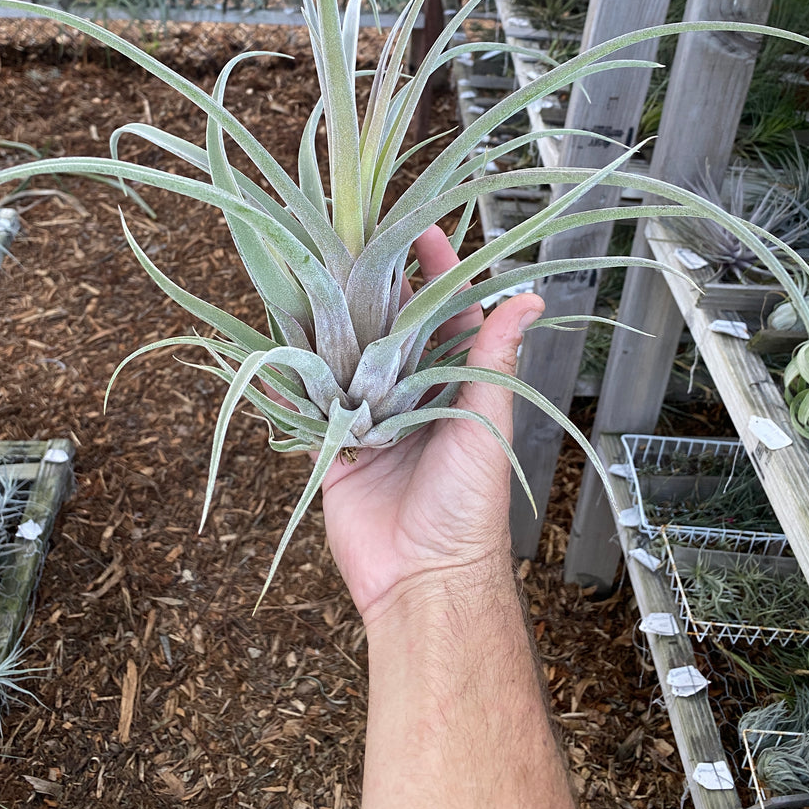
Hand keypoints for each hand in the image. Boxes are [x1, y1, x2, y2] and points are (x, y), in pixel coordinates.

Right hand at [320, 225, 543, 624]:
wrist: (423, 578)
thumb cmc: (468, 504)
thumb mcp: (486, 420)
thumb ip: (494, 357)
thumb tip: (530, 298)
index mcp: (452, 381)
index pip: (445, 311)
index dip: (437, 270)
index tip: (421, 230)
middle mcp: (410, 391)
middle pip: (389, 325)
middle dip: (373, 285)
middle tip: (350, 240)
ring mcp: (369, 415)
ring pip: (347, 356)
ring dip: (332, 321)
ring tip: (311, 275)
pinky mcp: (335, 443)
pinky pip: (311, 402)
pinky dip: (294, 374)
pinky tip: (278, 341)